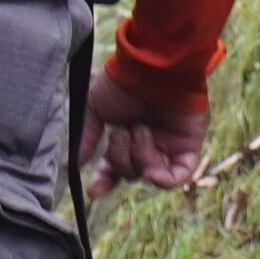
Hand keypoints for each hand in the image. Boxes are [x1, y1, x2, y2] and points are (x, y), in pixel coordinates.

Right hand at [80, 68, 205, 192]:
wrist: (152, 67)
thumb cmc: (123, 82)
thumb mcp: (94, 108)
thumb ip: (86, 138)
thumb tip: (72, 166)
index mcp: (125, 135)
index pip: (114, 168)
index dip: (104, 181)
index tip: (94, 191)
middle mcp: (147, 143)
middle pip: (130, 173)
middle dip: (120, 158)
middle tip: (121, 133)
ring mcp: (168, 146)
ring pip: (149, 175)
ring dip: (139, 157)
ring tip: (140, 130)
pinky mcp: (188, 146)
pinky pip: (178, 176)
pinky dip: (163, 178)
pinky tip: (151, 170)